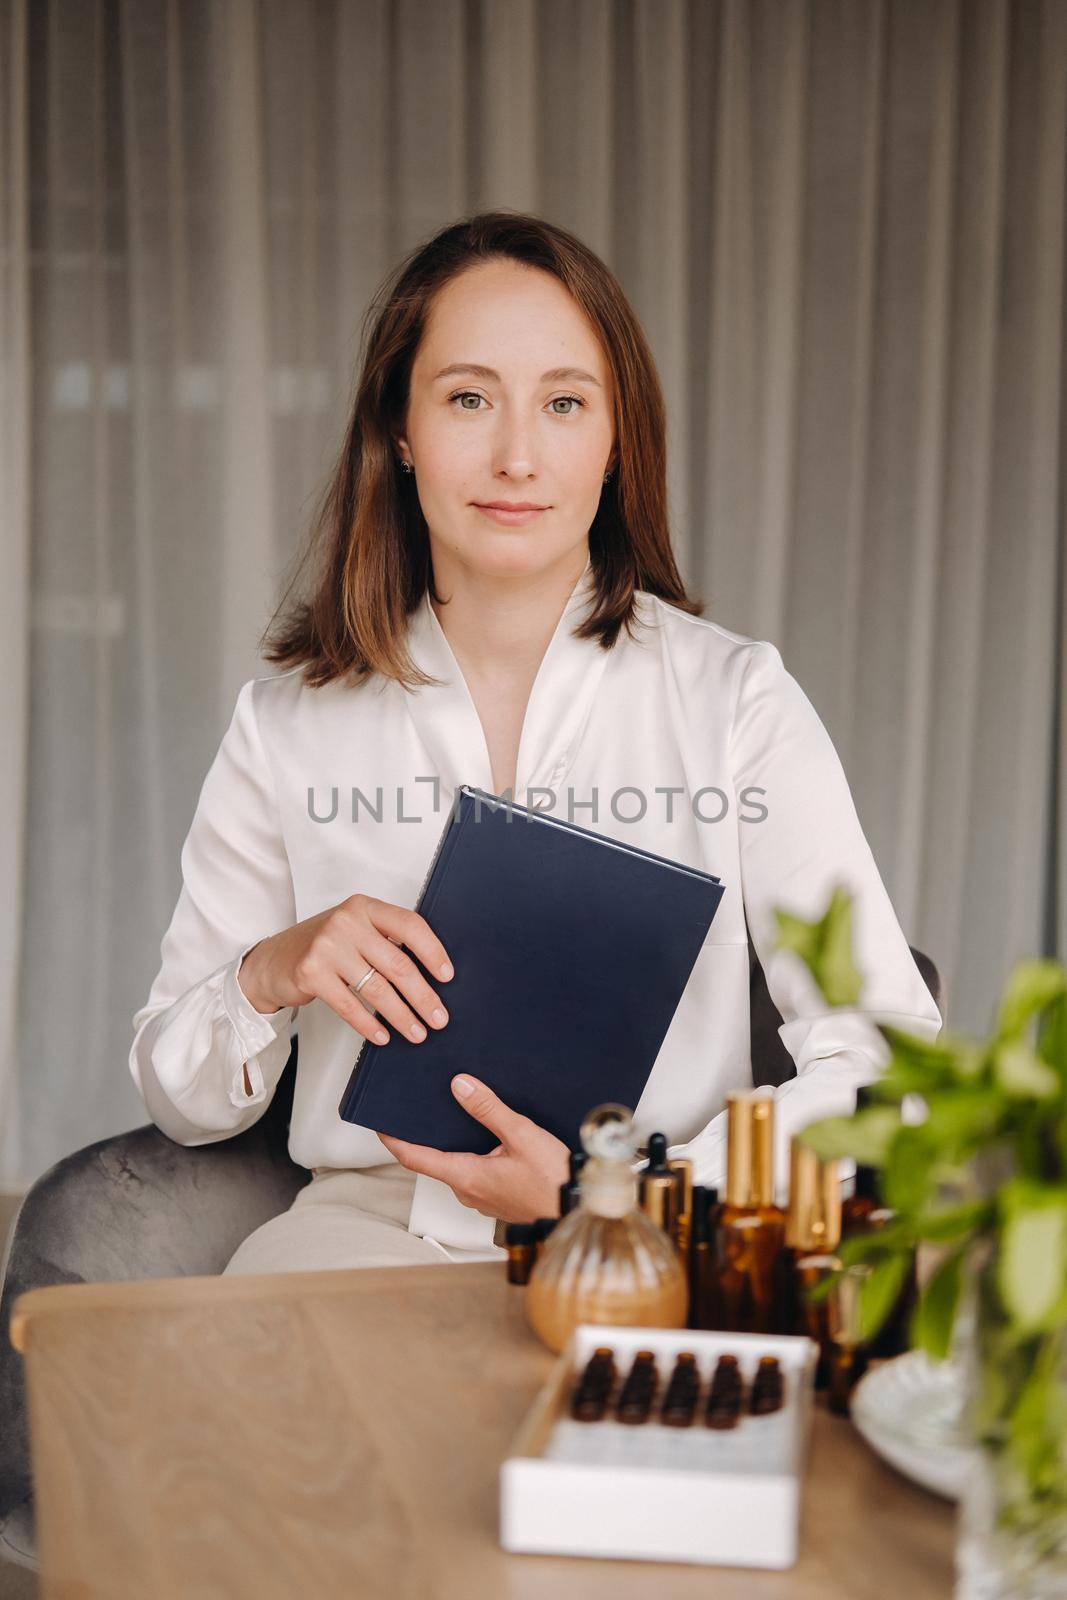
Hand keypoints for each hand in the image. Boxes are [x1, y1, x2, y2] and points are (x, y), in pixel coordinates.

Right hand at [236, 894, 453, 1049]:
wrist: (273, 961)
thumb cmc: (324, 948)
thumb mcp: (355, 931)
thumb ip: (386, 941)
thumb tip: (432, 975)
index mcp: (365, 907)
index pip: (410, 925)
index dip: (433, 952)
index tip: (448, 977)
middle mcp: (346, 922)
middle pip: (397, 964)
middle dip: (423, 996)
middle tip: (439, 1018)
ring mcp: (326, 946)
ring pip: (377, 989)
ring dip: (402, 1016)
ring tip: (417, 1033)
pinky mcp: (311, 973)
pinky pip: (349, 1006)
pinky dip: (369, 1025)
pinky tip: (384, 1036)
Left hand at [377, 1075, 571, 1224]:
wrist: (576, 1209)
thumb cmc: (552, 1181)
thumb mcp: (521, 1135)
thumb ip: (489, 1109)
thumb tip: (460, 1086)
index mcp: (466, 1176)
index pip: (415, 1158)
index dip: (394, 1140)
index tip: (381, 1125)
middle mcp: (468, 1191)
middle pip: (435, 1161)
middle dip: (428, 1136)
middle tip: (423, 1110)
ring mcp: (482, 1198)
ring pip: (457, 1167)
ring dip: (454, 1146)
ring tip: (458, 1117)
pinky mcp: (497, 1199)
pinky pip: (475, 1174)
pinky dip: (473, 1155)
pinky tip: (489, 1140)